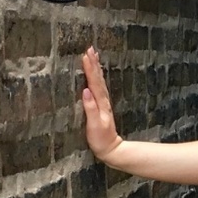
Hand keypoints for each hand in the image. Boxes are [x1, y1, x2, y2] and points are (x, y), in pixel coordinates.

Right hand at [81, 46, 122, 161]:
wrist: (111, 149)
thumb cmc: (101, 139)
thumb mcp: (94, 125)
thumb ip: (90, 109)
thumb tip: (85, 91)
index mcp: (101, 103)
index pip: (94, 82)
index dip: (90, 69)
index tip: (86, 55)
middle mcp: (103, 100)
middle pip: (98, 78)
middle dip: (94, 63)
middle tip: (90, 48)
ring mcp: (103, 103)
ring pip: (99, 81)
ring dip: (96, 68)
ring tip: (93, 56)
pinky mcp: (101, 107)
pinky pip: (98, 87)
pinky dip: (96, 78)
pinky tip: (95, 74)